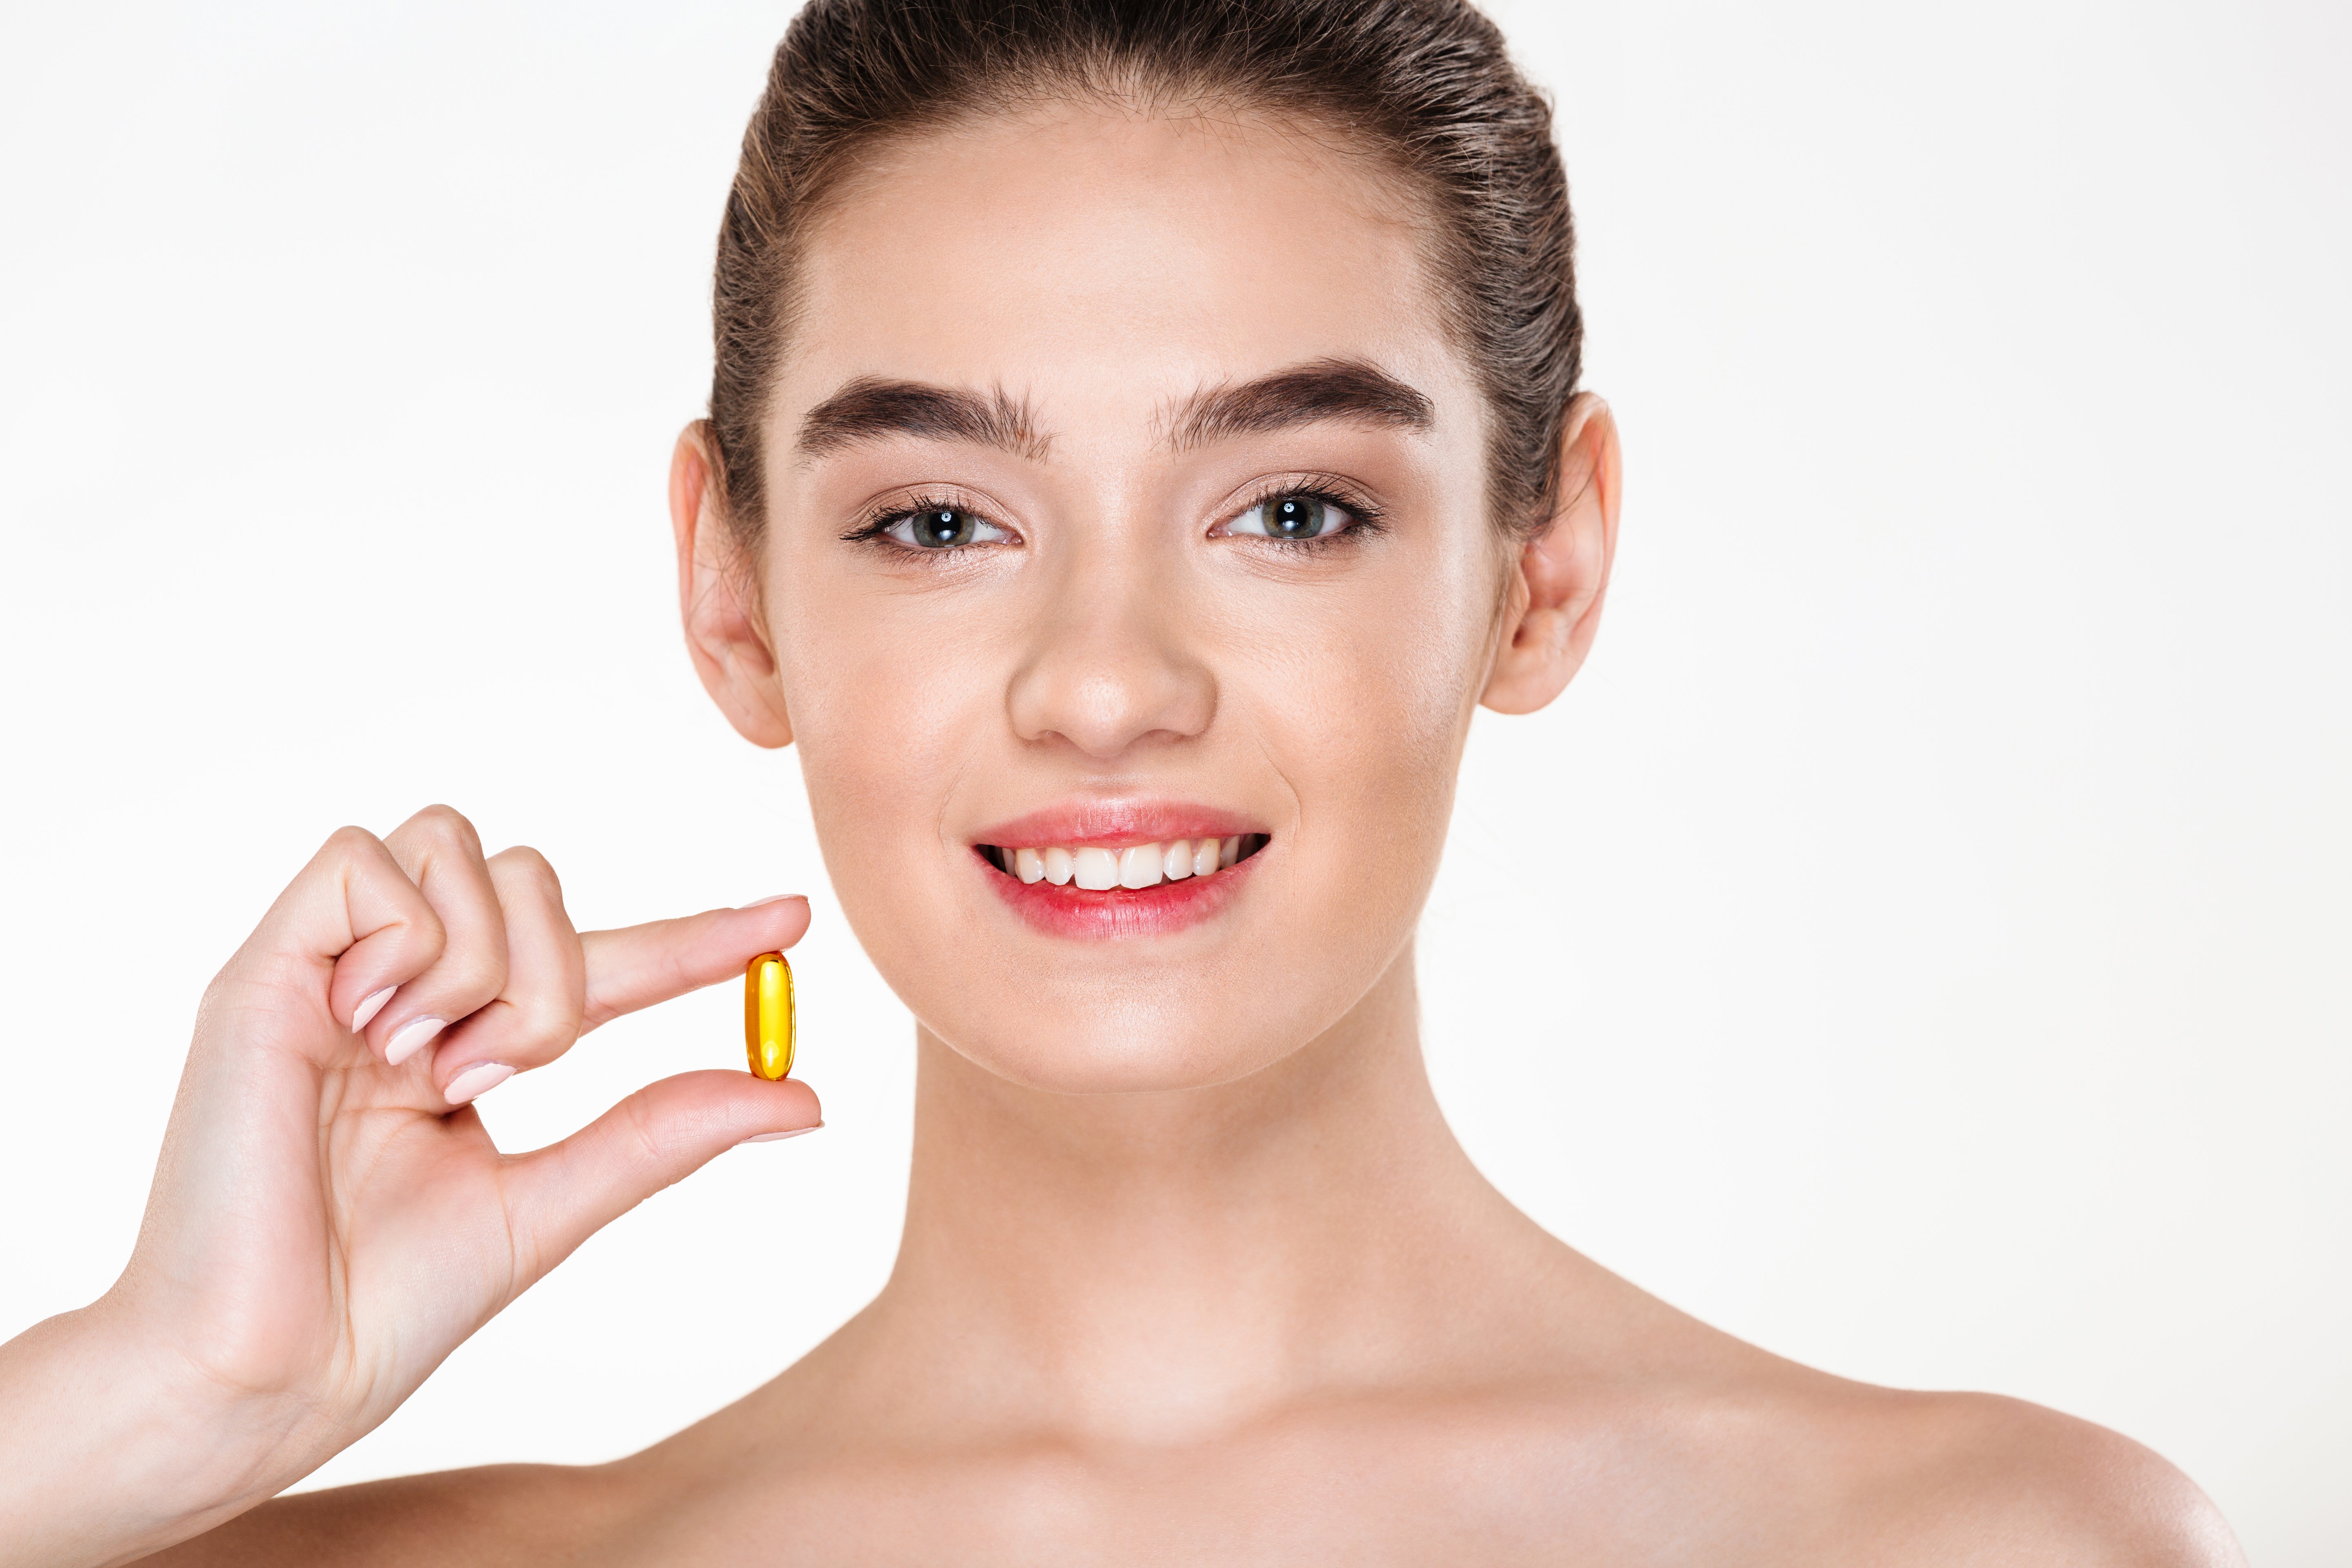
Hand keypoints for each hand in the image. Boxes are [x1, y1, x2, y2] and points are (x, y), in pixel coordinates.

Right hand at [0, 805, 820, 1566]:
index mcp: (465, 1040)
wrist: (270, 1368)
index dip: (696, 938)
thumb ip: (664, 1132)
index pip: (602, 961)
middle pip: (535, 878)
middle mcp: (403, 989)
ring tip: (422, 1067)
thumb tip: (801, 1096)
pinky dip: (403, 941)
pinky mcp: (265, 967)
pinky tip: (370, 1029)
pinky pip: (367, 859)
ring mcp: (334, 971)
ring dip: (481, 965)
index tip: (793, 921)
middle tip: (487, 1082)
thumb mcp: (552, 1201)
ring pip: (465, 847)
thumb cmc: (383, 1304)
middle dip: (553, 979)